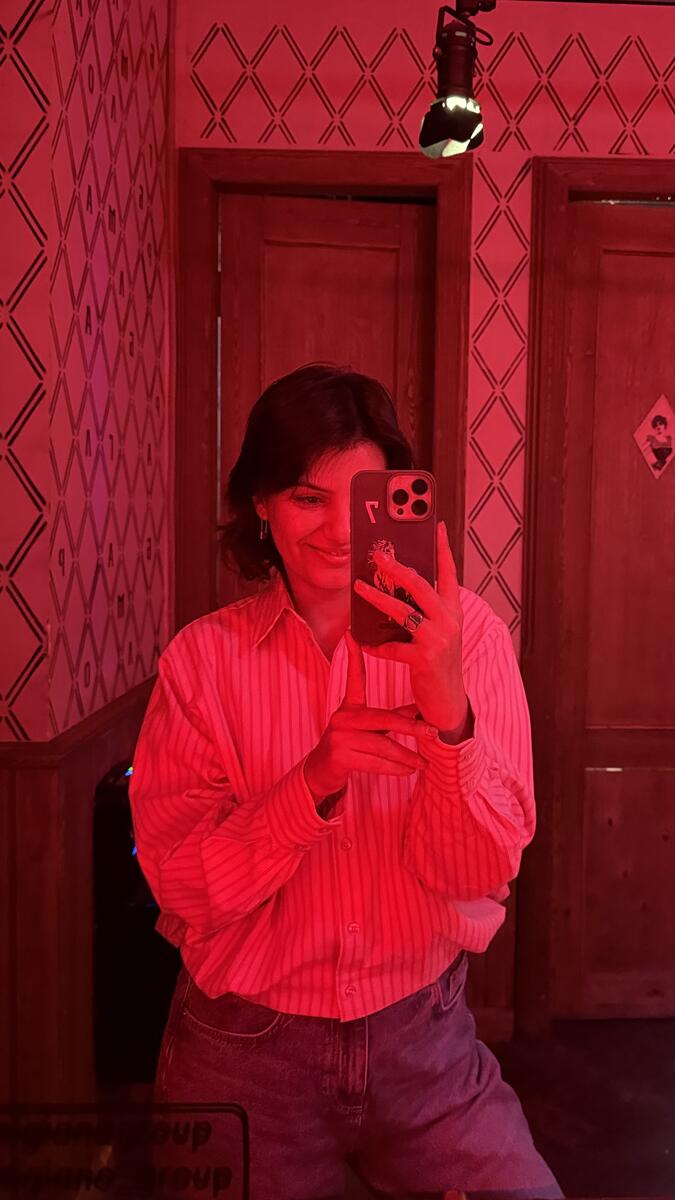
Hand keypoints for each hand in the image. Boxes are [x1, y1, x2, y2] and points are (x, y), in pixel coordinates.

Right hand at [303, 629, 438, 801]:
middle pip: (382, 719)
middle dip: (411, 727)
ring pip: (381, 746)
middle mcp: (342, 718)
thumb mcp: (367, 727)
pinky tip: (409, 770)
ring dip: (406, 756)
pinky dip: (394, 769)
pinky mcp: (340, 758)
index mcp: (349, 707)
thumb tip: (419, 709)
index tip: (351, 634)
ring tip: (424, 762)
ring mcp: (339, 738)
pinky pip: (374, 764)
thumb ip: (390, 717)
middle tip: (433, 731)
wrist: (321, 771)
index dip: (354, 656)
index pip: (354, 678)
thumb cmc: (349, 745)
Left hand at [352, 520, 468, 732]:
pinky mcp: (424, 658)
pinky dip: (376, 646)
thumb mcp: (440, 632)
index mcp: (453, 611)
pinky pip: (391, 646)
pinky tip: (365, 643)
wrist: (448, 701)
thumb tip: (399, 588)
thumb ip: (426, 611)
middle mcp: (449, 620)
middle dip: (395, 567)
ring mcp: (437, 639)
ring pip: (400, 610)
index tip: (438, 526)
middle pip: (419, 585)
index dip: (443, 549)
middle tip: (376, 555)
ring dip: (376, 598)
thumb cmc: (439, 663)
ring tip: (358, 588)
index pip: (449, 573)